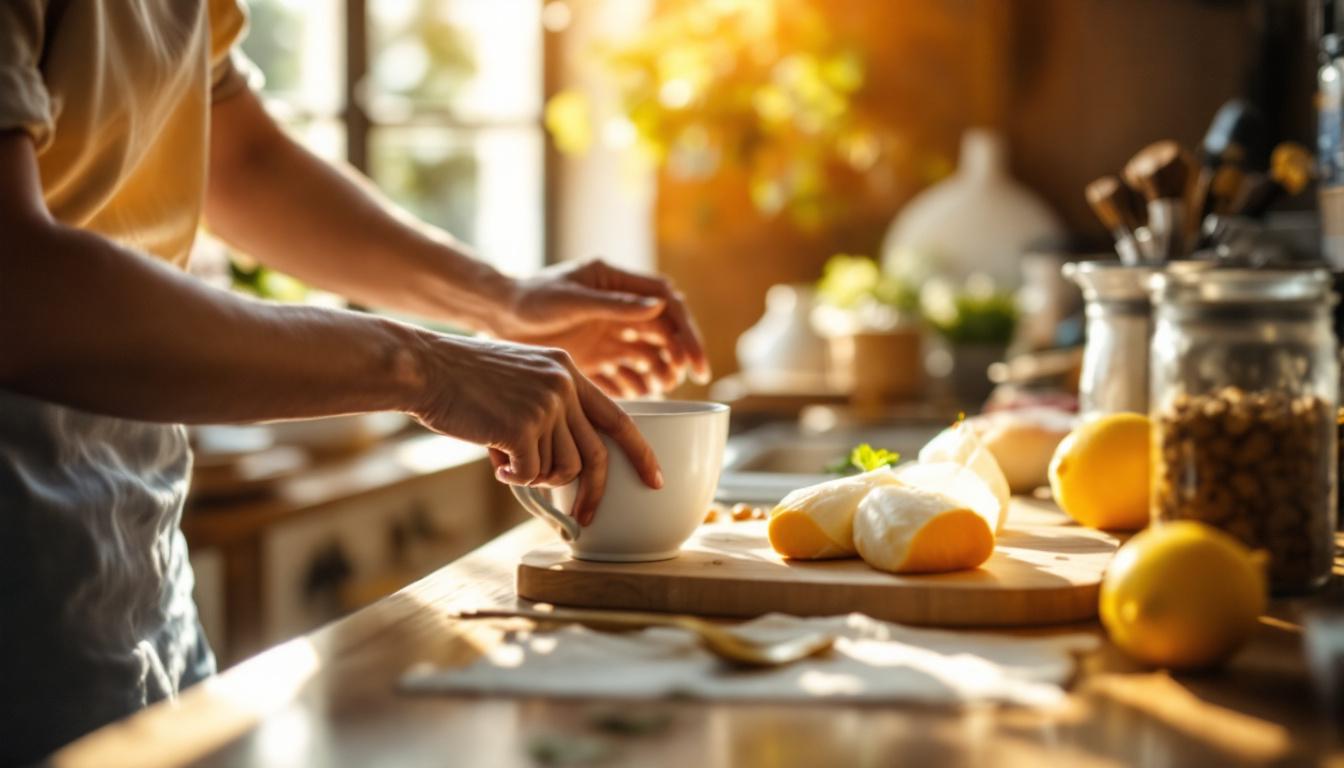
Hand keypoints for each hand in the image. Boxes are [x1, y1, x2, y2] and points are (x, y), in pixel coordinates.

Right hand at [410, 335, 661, 524]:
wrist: (424, 367)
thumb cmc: (463, 381)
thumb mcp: (520, 381)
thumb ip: (549, 413)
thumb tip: (565, 469)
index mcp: (568, 371)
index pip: (617, 417)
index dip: (640, 452)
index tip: (655, 479)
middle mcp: (564, 384)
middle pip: (595, 454)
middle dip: (594, 492)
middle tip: (587, 517)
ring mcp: (545, 404)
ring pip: (561, 468)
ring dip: (535, 476)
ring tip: (507, 459)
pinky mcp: (523, 426)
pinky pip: (530, 474)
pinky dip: (512, 476)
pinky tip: (493, 458)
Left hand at [499, 259, 710, 396]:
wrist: (494, 316)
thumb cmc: (530, 298)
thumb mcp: (572, 299)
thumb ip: (614, 304)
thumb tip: (661, 307)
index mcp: (617, 284)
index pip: (666, 303)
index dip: (686, 330)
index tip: (693, 359)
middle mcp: (617, 310)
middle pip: (663, 332)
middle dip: (679, 354)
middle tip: (686, 377)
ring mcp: (606, 335)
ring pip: (647, 355)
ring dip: (660, 370)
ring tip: (663, 387)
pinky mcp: (593, 359)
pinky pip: (623, 375)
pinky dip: (636, 387)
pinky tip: (643, 399)